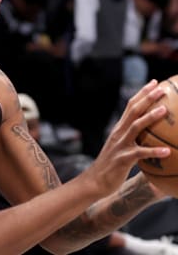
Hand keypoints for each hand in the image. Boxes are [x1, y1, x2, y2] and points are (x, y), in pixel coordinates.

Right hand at [87, 80, 169, 196]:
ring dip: (150, 117)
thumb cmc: (112, 165)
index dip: (142, 93)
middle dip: (147, 98)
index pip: (130, 106)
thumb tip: (153, 137)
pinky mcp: (123, 159)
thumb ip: (133, 140)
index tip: (154, 83)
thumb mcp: (121, 148)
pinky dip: (153, 151)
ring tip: (164, 110)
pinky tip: (167, 152)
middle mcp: (119, 133)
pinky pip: (140, 153)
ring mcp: (120, 145)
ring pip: (136, 127)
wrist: (95, 180)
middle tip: (161, 88)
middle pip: (133, 110)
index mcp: (119, 128)